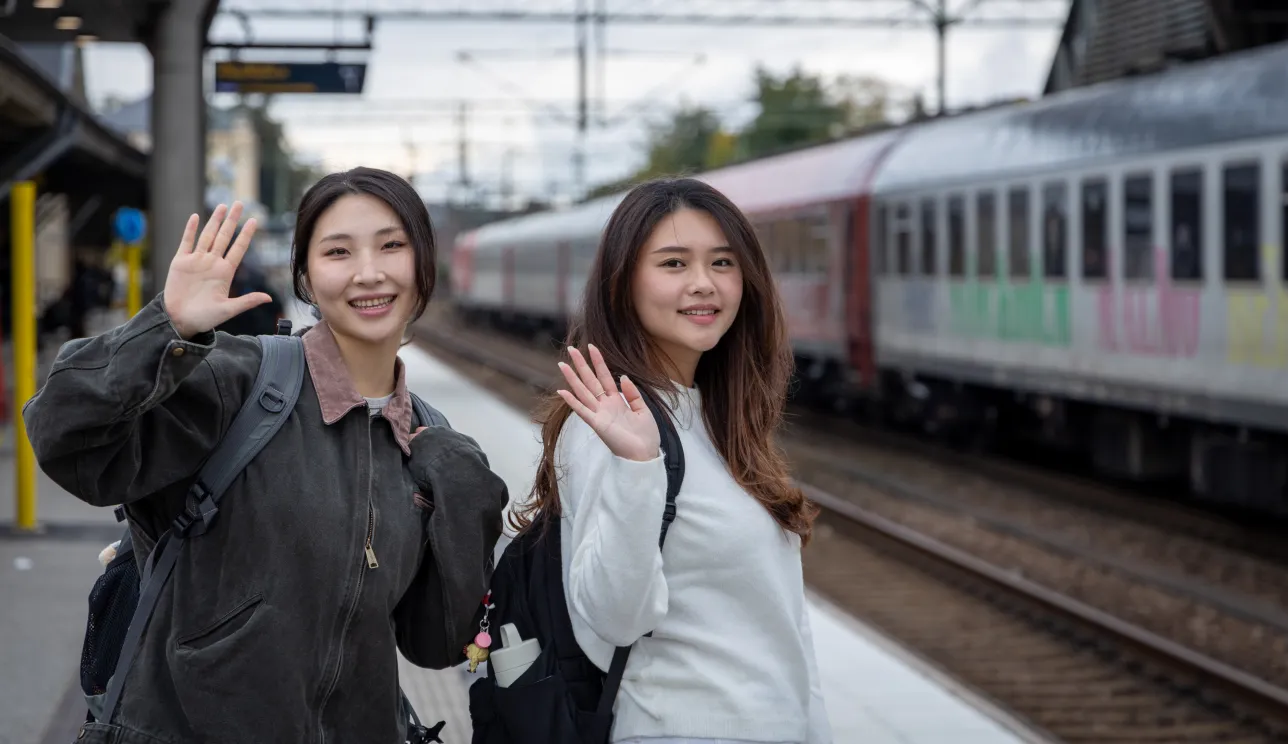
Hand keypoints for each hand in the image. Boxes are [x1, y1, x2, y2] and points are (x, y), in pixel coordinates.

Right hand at [163, 202, 271, 338]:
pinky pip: (186, 242)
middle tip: (240, 203)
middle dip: (232, 220)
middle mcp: (212, 263)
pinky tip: (195, 217)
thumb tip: (269, 298)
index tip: (254, 221)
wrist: (179, 320)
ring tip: (222, 206)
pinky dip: (191, 230)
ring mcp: (196, 261)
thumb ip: (247, 301)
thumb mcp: (228, 310)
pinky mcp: (180, 262)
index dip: (246, 235)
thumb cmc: (204, 318)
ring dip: (214, 221)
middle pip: (224, 236)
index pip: (238, 248)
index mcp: (225, 272)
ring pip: (207, 236)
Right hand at [557, 345, 658, 461]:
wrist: (645, 454)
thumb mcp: (643, 410)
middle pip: (590, 381)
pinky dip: (572, 402)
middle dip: (581, 365)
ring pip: (583, 392)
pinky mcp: (597, 424)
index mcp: (616, 401)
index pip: (605, 377)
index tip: (591, 347)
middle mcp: (605, 405)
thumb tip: (623, 377)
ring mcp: (599, 414)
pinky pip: (583, 411)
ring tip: (562, 364)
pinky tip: (562, 391)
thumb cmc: (645, 436)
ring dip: (572, 379)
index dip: (598, 362)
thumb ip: (633, 394)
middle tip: (571, 349)